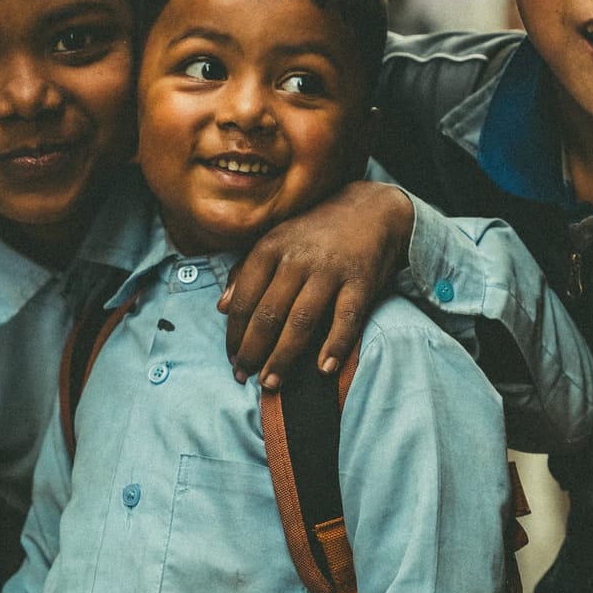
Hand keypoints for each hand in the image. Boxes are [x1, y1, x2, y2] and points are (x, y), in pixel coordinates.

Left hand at [220, 183, 413, 388]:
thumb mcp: (275, 240)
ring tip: (272, 383)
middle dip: (253, 352)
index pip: (243, 300)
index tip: (232, 359)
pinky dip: (335, 345)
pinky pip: (346, 318)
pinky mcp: (360, 281)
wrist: (370, 209)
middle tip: (245, 377)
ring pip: (301, 321)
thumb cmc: (315, 232)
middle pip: (268, 315)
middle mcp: (297, 259)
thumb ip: (244, 271)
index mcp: (270, 248)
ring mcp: (330, 270)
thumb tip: (222, 307)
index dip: (234, 334)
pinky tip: (324, 369)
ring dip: (284, 357)